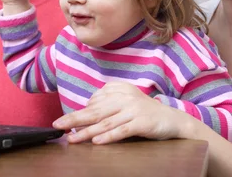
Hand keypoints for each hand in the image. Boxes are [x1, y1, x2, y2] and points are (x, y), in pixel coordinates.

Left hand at [52, 81, 190, 144]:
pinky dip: (108, 136)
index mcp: (120, 90)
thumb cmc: (147, 113)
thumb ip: (109, 103)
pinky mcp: (142, 123)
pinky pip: (122, 130)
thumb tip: (87, 111)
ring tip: (73, 138)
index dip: (79, 113)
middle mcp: (125, 98)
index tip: (64, 123)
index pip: (94, 102)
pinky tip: (97, 141)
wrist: (173, 120)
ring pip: (105, 122)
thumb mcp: (127, 102)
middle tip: (58, 125)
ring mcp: (134, 110)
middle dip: (74, 119)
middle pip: (95, 110)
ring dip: (87, 132)